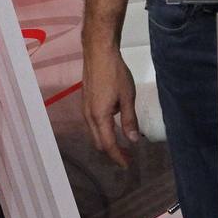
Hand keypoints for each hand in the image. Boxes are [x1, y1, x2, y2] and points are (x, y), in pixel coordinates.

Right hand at [81, 45, 140, 167]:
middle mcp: (88, 115)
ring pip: (94, 133)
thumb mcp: (127, 97)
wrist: (98, 52)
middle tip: (128, 155)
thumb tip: (133, 140)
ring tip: (122, 142)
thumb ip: (129, 120)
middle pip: (98, 142)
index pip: (108, 145)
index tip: (128, 165)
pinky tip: (113, 124)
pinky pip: (92, 123)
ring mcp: (84, 107)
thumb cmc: (114, 73)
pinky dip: (102, 130)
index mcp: (99, 116)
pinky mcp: (85, 100)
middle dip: (112, 152)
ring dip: (106, 140)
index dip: (118, 157)